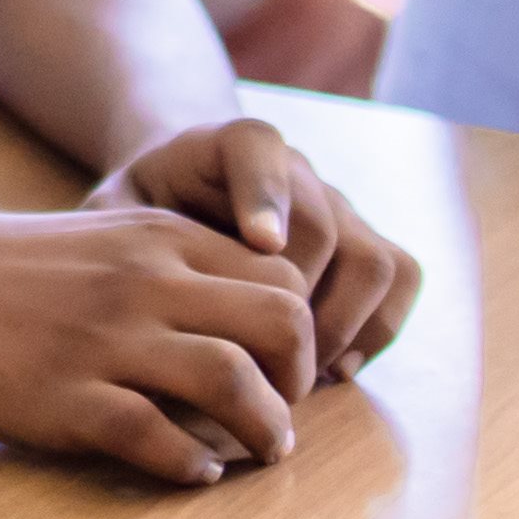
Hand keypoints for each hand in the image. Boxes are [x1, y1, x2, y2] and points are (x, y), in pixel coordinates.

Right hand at [0, 206, 321, 484]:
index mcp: (158, 237)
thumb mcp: (99, 240)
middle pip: (281, 322)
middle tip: (284, 413)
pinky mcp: (66, 399)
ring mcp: (106, 341)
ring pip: (234, 382)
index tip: (285, 367)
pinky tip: (193, 474)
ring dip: (267, 430)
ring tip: (263, 453)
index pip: (281, 274)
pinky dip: (192, 466)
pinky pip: (159, 439)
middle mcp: (144, 281)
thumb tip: (241, 324)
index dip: (301, 329)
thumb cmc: (1, 271)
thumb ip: (169, 267)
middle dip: (300, 378)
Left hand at [98, 121, 423, 385]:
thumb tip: (140, 301)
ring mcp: (341, 205)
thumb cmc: (146, 208)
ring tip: (295, 373)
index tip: (263, 245)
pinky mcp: (366, 240)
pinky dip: (378, 328)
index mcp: (228, 145)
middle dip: (294, 302)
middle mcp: (298, 169)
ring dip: (340, 325)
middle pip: (322, 227)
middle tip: (257, 364)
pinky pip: (403, 277)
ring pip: (374, 258)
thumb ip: (122, 238)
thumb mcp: (115, 209)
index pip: (256, 148)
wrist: (188, 183)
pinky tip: (333, 366)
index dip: (265, 195)